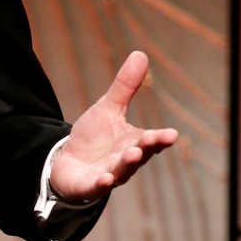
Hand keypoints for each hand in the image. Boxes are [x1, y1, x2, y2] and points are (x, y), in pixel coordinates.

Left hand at [48, 51, 178, 203]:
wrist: (68, 162)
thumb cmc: (94, 138)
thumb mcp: (108, 108)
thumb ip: (125, 86)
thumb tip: (140, 53)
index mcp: (134, 142)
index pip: (151, 140)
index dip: (160, 138)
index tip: (172, 134)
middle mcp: (126, 160)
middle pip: (140, 155)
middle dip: (146, 148)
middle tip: (151, 140)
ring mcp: (110, 174)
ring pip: (122, 171)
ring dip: (127, 164)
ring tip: (131, 154)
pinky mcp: (90, 185)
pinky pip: (97, 186)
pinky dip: (102, 183)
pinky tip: (104, 179)